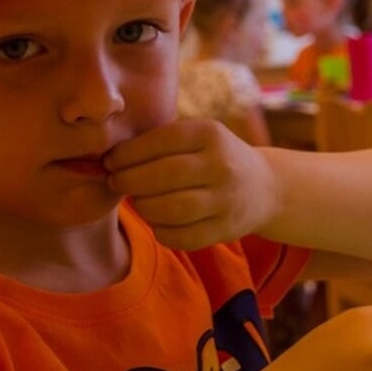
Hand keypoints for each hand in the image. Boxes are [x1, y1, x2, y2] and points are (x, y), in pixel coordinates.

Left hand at [104, 118, 276, 249]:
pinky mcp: (226, 229)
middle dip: (129, 181)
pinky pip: (181, 237)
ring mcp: (226, 200)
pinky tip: (157, 221)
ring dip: (143, 206)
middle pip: (161, 176)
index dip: (127, 154)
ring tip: (138, 200)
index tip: (110, 161)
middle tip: (116, 182)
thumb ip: (158, 142)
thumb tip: (107, 157)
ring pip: (170, 210)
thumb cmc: (213, 157)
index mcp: (210, 134)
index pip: (159, 141)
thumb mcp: (197, 136)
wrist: (264, 187)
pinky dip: (161, 230)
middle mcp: (221, 165)